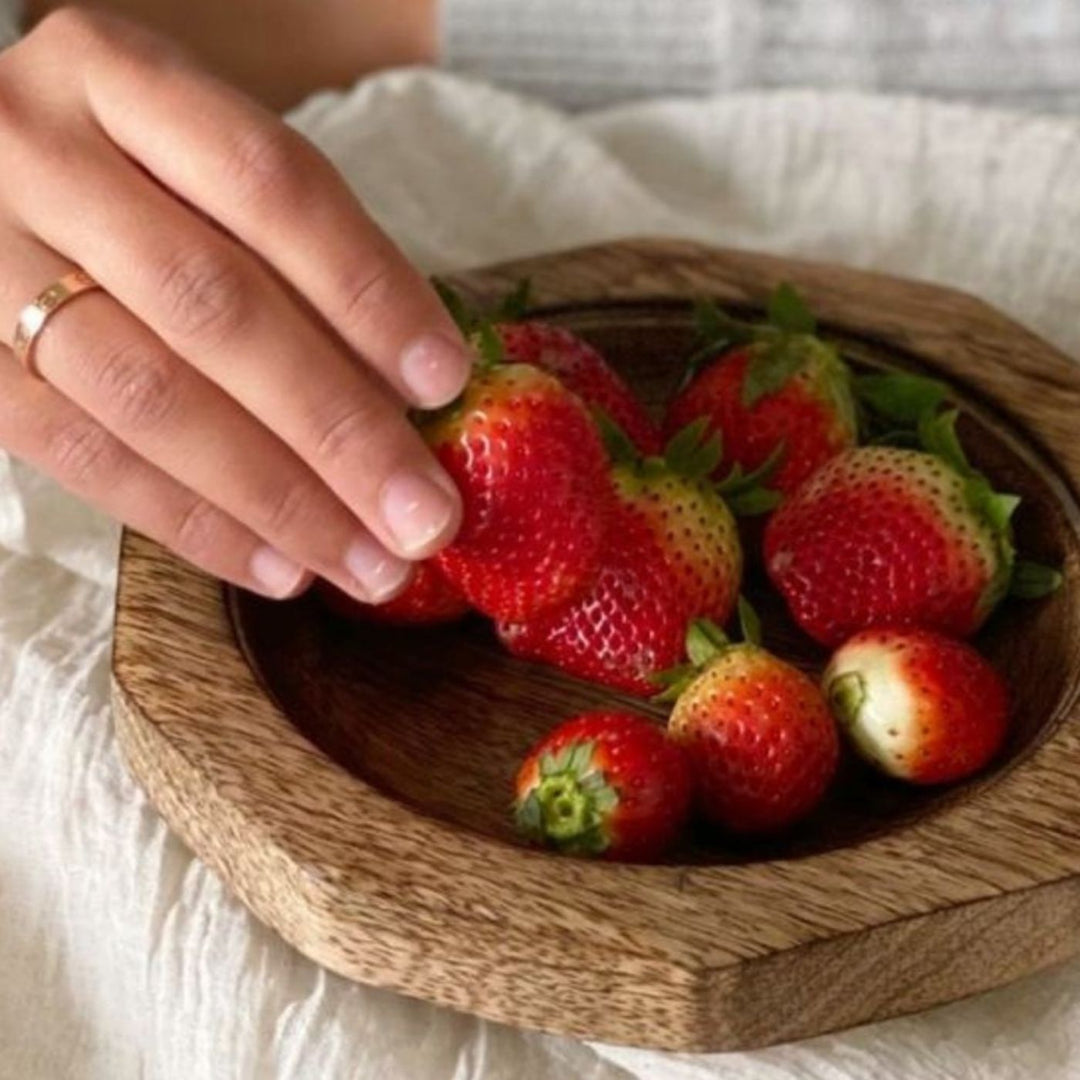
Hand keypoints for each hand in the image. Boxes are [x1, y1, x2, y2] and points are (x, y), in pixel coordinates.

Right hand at [0, 8, 471, 602]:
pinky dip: (195, 524)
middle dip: (338, 431)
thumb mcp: (202, 166)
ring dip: (279, 501)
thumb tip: (407, 396)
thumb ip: (294, 254)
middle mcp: (37, 156)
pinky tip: (279, 567)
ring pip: (150, 398)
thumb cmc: (128, 176)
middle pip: (215, 308)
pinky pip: (86, 460)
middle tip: (425, 519)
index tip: (445, 382)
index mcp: (119, 76)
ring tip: (369, 566)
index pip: (271, 186)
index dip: (368, 292)